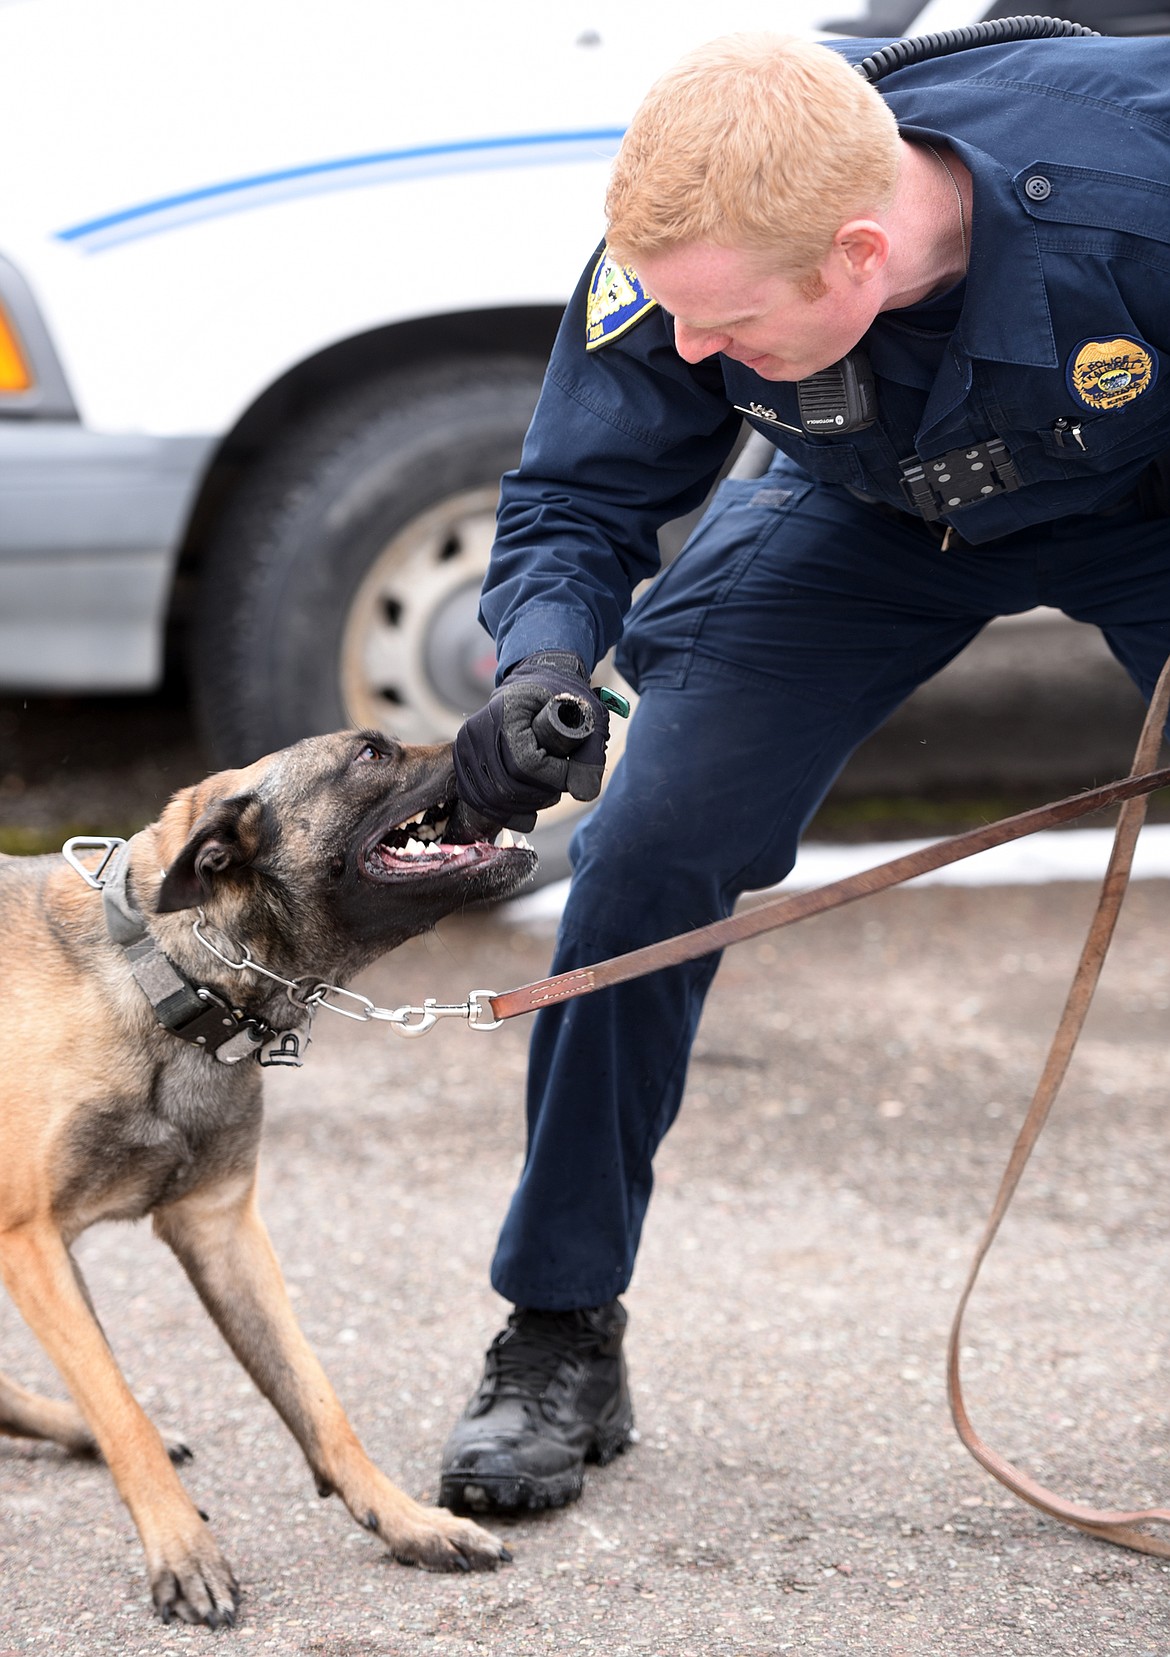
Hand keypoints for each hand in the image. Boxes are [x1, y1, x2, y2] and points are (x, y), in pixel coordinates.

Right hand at [453, 652, 609, 830]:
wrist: (534, 684)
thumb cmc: (562, 700)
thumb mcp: (587, 718)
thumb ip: (590, 756)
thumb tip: (583, 795)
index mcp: (507, 711)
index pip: (526, 764)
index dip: (553, 778)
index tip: (569, 771)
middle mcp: (478, 728)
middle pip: (505, 786)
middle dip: (538, 797)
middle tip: (557, 789)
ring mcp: (465, 745)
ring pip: (490, 798)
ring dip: (521, 806)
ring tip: (543, 795)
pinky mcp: (462, 759)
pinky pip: (475, 798)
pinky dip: (501, 811)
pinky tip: (524, 812)